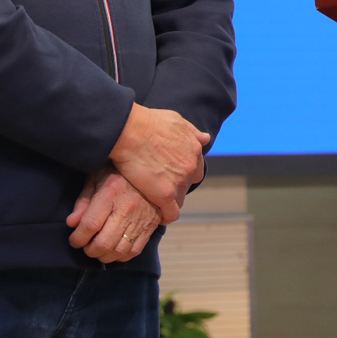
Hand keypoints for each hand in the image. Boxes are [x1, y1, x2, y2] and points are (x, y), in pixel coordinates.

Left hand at [66, 165, 162, 262]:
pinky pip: (134, 251)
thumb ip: (83, 201)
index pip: (90, 225)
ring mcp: (141, 219)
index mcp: (111, 193)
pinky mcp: (150, 227)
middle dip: (89, 250)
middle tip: (86, 246)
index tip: (74, 239)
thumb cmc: (118, 174)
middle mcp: (127, 208)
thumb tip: (71, 223)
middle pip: (104, 242)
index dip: (77, 238)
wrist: (152, 171)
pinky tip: (113, 250)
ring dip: (104, 256)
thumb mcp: (96, 179)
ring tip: (98, 250)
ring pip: (119, 250)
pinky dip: (120, 257)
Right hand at [108, 104, 210, 222]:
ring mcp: (179, 182)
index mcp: (194, 150)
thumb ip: (191, 131)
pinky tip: (158, 216)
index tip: (172, 176)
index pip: (196, 170)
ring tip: (155, 201)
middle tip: (159, 187)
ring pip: (179, 200)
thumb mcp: (176, 120)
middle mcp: (190, 167)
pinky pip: (171, 214)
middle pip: (187, 185)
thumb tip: (206, 138)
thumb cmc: (149, 122)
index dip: (184, 174)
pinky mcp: (164, 195)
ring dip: (169, 201)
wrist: (131, 130)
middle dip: (176, 186)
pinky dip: (165, 216)